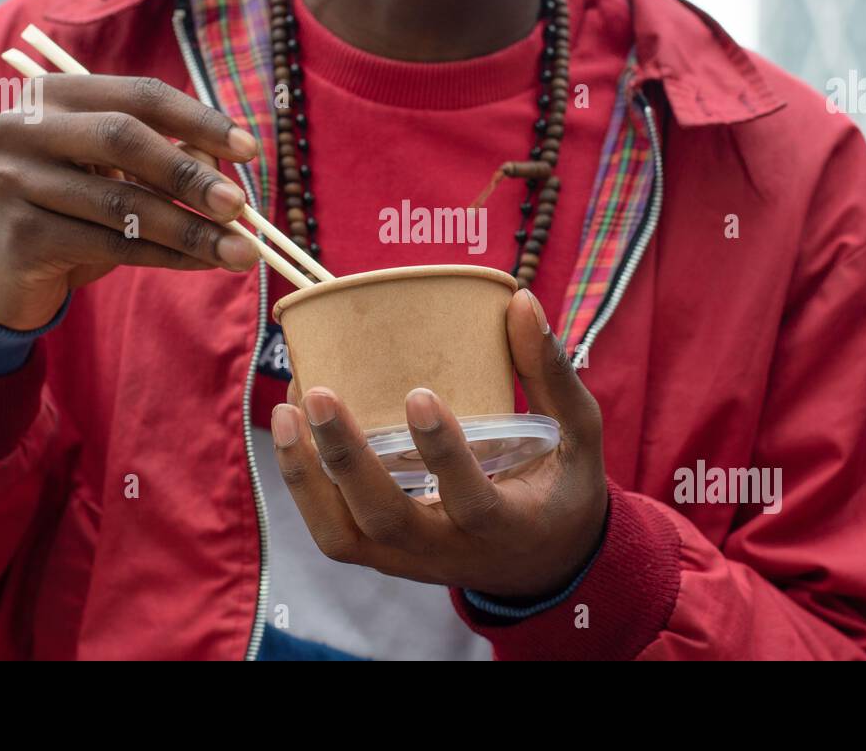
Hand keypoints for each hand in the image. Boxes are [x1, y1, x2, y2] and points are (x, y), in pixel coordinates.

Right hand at [0, 74, 260, 329]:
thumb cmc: (69, 212)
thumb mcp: (114, 177)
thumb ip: (164, 161)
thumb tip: (225, 170)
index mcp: (54, 95)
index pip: (138, 95)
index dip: (198, 119)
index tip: (250, 149)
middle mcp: (25, 127)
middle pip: (123, 138)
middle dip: (189, 173)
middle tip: (241, 205)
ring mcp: (14, 179)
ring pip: (121, 203)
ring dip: (190, 230)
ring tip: (241, 251)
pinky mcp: (20, 234)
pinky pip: (110, 244)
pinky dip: (165, 256)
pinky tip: (202, 264)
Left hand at [270, 290, 608, 599]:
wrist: (544, 565)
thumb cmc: (561, 488)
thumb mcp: (579, 435)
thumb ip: (552, 373)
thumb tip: (520, 300)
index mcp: (507, 524)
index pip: (471, 500)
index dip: (443, 454)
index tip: (420, 394)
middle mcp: (450, 551)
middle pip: (385, 516)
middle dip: (345, 458)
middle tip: (318, 393)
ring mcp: (408, 559)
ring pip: (342, 535)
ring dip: (306, 476)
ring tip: (285, 410)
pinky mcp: (381, 556)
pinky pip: (332, 531)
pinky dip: (302, 485)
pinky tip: (290, 428)